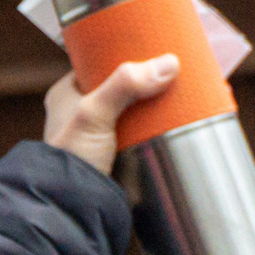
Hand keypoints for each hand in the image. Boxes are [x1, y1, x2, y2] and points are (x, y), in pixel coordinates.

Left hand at [43, 55, 181, 175]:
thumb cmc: (70, 158)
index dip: (127, 55)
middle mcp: (83, 111)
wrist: (72, 207)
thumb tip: (166, 63)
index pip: (101, 62)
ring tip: (187, 91)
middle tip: (180, 70)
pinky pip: (143, 132)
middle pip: (124, 87)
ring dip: (157, 105)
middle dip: (149, 81)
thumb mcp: (93, 114)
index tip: (156, 47)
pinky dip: (158, 127)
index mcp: (67, 94)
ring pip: (136, 110)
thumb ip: (124, 86)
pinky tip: (179, 119)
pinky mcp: (119, 153)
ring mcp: (102, 133)